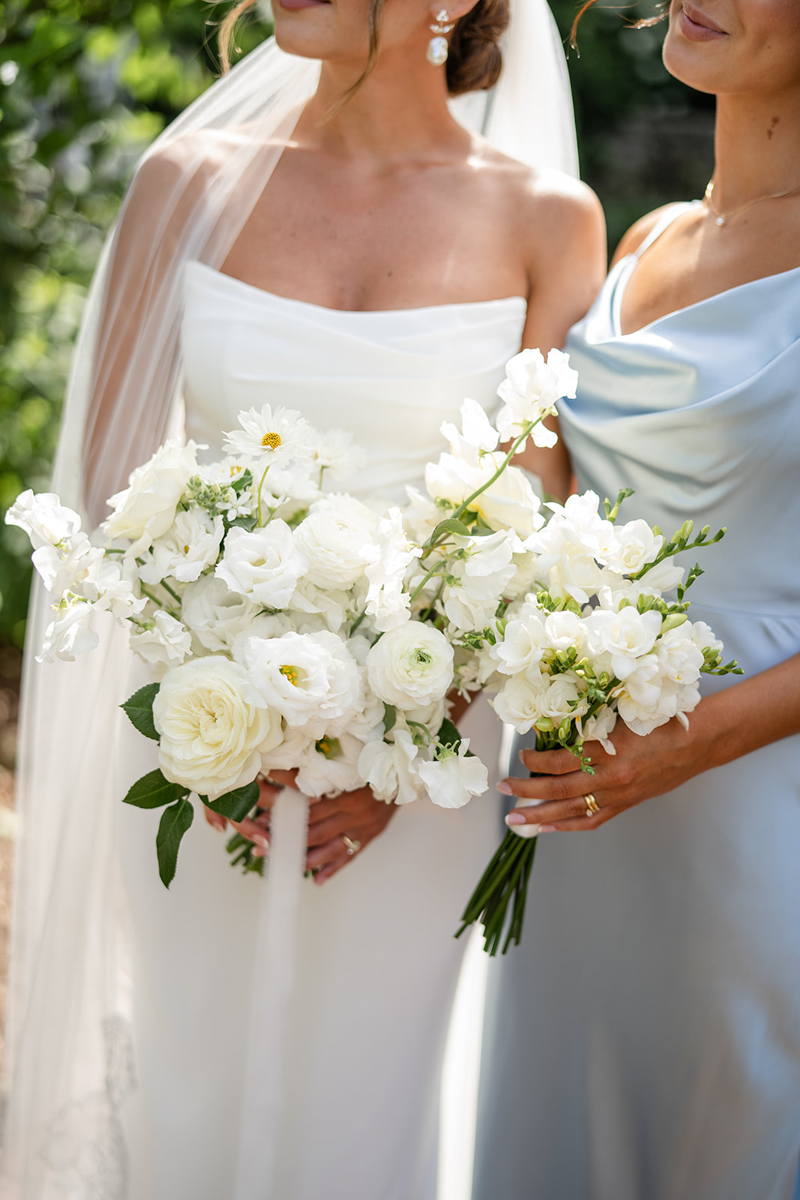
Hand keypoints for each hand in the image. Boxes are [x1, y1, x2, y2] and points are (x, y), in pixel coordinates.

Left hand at [203, 770, 394, 882]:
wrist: (410, 772)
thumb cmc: (374, 763)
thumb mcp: (350, 764)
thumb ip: (321, 771)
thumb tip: (287, 772)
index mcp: (347, 794)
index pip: (308, 809)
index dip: (286, 817)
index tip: (262, 822)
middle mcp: (355, 814)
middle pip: (315, 832)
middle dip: (287, 841)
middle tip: (262, 848)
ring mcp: (364, 828)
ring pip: (330, 849)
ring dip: (304, 859)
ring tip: (281, 866)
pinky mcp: (371, 836)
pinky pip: (350, 856)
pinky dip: (333, 869)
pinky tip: (317, 881)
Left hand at [500, 714, 705, 832]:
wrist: (698, 742)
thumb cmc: (661, 720)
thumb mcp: (623, 715)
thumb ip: (591, 725)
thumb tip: (554, 728)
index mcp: (609, 751)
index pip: (561, 761)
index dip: (536, 761)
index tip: (521, 755)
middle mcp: (611, 778)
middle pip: (559, 790)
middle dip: (526, 792)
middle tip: (503, 790)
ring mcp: (619, 795)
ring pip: (571, 811)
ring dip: (540, 817)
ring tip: (515, 820)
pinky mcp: (626, 805)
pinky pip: (592, 821)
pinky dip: (568, 826)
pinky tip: (548, 828)